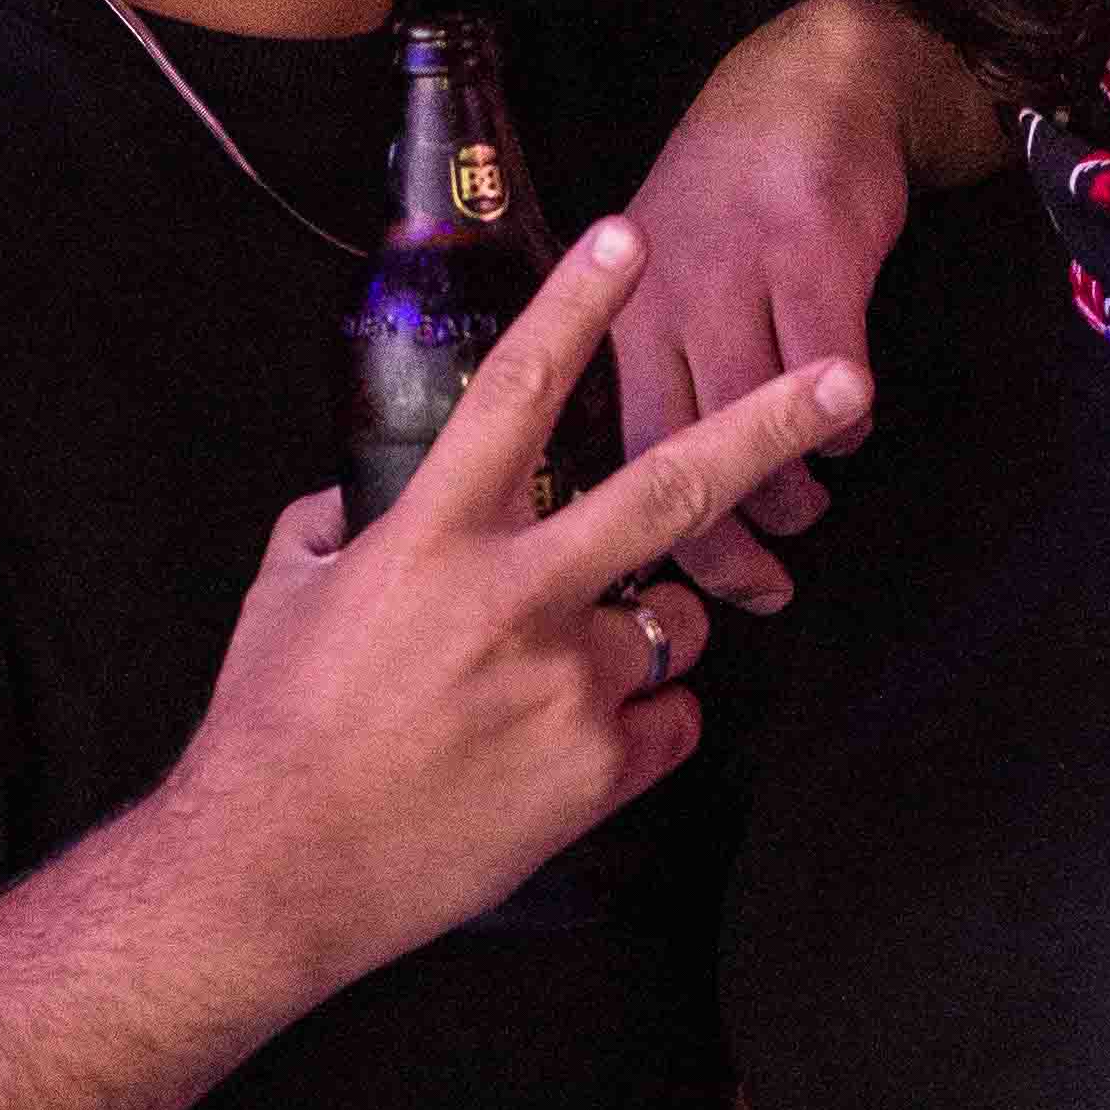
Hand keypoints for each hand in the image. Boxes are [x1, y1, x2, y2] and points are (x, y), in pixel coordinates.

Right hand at [177, 225, 864, 999]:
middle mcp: (515, 598)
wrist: (275, 870)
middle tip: (840, 382)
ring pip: (672, 624)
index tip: (627, 239)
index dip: (577, 306)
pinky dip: (638, 723)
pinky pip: (668, 719)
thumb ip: (345, 525)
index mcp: (431, 538)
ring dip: (644, 633)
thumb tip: (372, 502)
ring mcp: (567, 686)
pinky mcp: (598, 770)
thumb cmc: (269, 728)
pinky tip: (563, 749)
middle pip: (669, 489)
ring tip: (556, 680)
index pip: (517, 394)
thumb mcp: (285, 592)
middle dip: (766, 425)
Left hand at [620, 0, 981, 609]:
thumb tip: (636, 497)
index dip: (651, 534)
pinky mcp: (814, 254)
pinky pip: (832, 371)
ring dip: (790, 489)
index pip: (619, 449)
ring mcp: (739, 274)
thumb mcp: (653, 274)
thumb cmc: (726, 200)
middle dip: (721, 542)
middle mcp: (663, 295)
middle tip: (762, 587)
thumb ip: (646, 366)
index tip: (681, 591)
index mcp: (614, 314)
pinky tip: (849, 422)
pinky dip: (846, 419)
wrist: (804, 87)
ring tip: (805, 509)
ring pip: (757, 424)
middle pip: (679, 456)